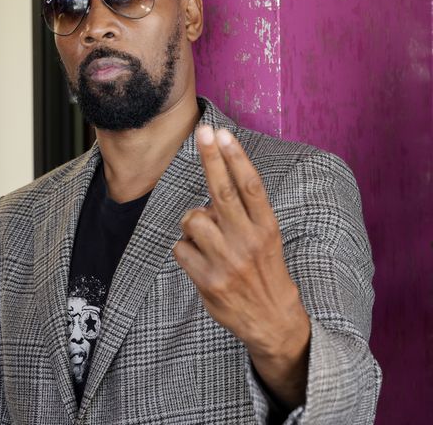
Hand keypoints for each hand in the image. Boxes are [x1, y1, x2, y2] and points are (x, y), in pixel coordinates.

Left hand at [173, 125, 309, 407]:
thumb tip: (212, 190)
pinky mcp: (208, 280)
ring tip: (205, 239)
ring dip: (191, 223)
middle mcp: (248, 241)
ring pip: (192, 219)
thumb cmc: (264, 272)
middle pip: (223, 191)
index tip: (224, 133)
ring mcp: (227, 261)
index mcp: (267, 228)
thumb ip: (242, 216)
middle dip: (211, 158)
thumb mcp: (265, 240)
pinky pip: (180, 248)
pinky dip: (184, 249)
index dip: (236, 157)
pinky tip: (200, 262)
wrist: (273, 321)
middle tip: (202, 132)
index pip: (250, 186)